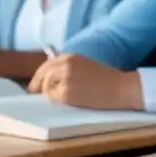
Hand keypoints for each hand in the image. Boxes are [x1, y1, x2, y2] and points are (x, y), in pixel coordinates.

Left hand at [28, 53, 142, 110]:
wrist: (120, 88)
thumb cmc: (106, 79)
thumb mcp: (85, 66)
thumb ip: (67, 68)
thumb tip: (47, 80)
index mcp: (70, 56)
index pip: (46, 66)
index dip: (40, 76)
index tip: (36, 85)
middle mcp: (65, 64)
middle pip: (42, 75)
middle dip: (37, 85)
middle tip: (34, 94)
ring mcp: (65, 78)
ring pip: (45, 87)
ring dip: (49, 93)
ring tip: (62, 97)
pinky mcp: (66, 92)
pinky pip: (52, 98)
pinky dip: (57, 100)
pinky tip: (70, 100)